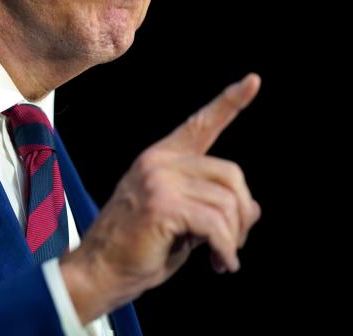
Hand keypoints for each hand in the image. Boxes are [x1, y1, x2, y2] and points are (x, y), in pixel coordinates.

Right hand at [60, 74, 261, 322]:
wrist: (98, 272)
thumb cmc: (137, 251)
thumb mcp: (182, 223)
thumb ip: (211, 206)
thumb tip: (252, 208)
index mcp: (161, 158)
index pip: (201, 125)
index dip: (230, 102)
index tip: (254, 80)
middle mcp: (159, 161)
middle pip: (231, 174)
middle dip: (240, 215)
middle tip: (230, 245)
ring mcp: (158, 180)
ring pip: (227, 203)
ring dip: (233, 239)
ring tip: (221, 258)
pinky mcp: (162, 205)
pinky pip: (216, 225)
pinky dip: (225, 250)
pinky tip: (220, 264)